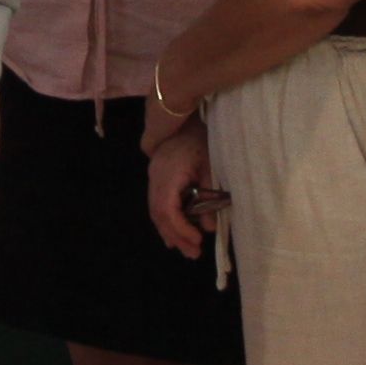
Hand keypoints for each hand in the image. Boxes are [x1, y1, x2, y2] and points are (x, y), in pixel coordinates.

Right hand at [146, 121, 215, 257]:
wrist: (184, 111)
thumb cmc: (203, 136)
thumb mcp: (212, 165)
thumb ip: (211, 196)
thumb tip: (208, 226)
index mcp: (168, 173)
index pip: (167, 209)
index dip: (180, 229)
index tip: (198, 240)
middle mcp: (155, 176)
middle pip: (158, 213)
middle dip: (176, 235)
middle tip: (194, 253)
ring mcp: (153, 174)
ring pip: (155, 210)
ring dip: (170, 231)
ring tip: (186, 248)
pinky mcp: (156, 174)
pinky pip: (156, 202)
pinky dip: (166, 220)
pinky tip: (174, 234)